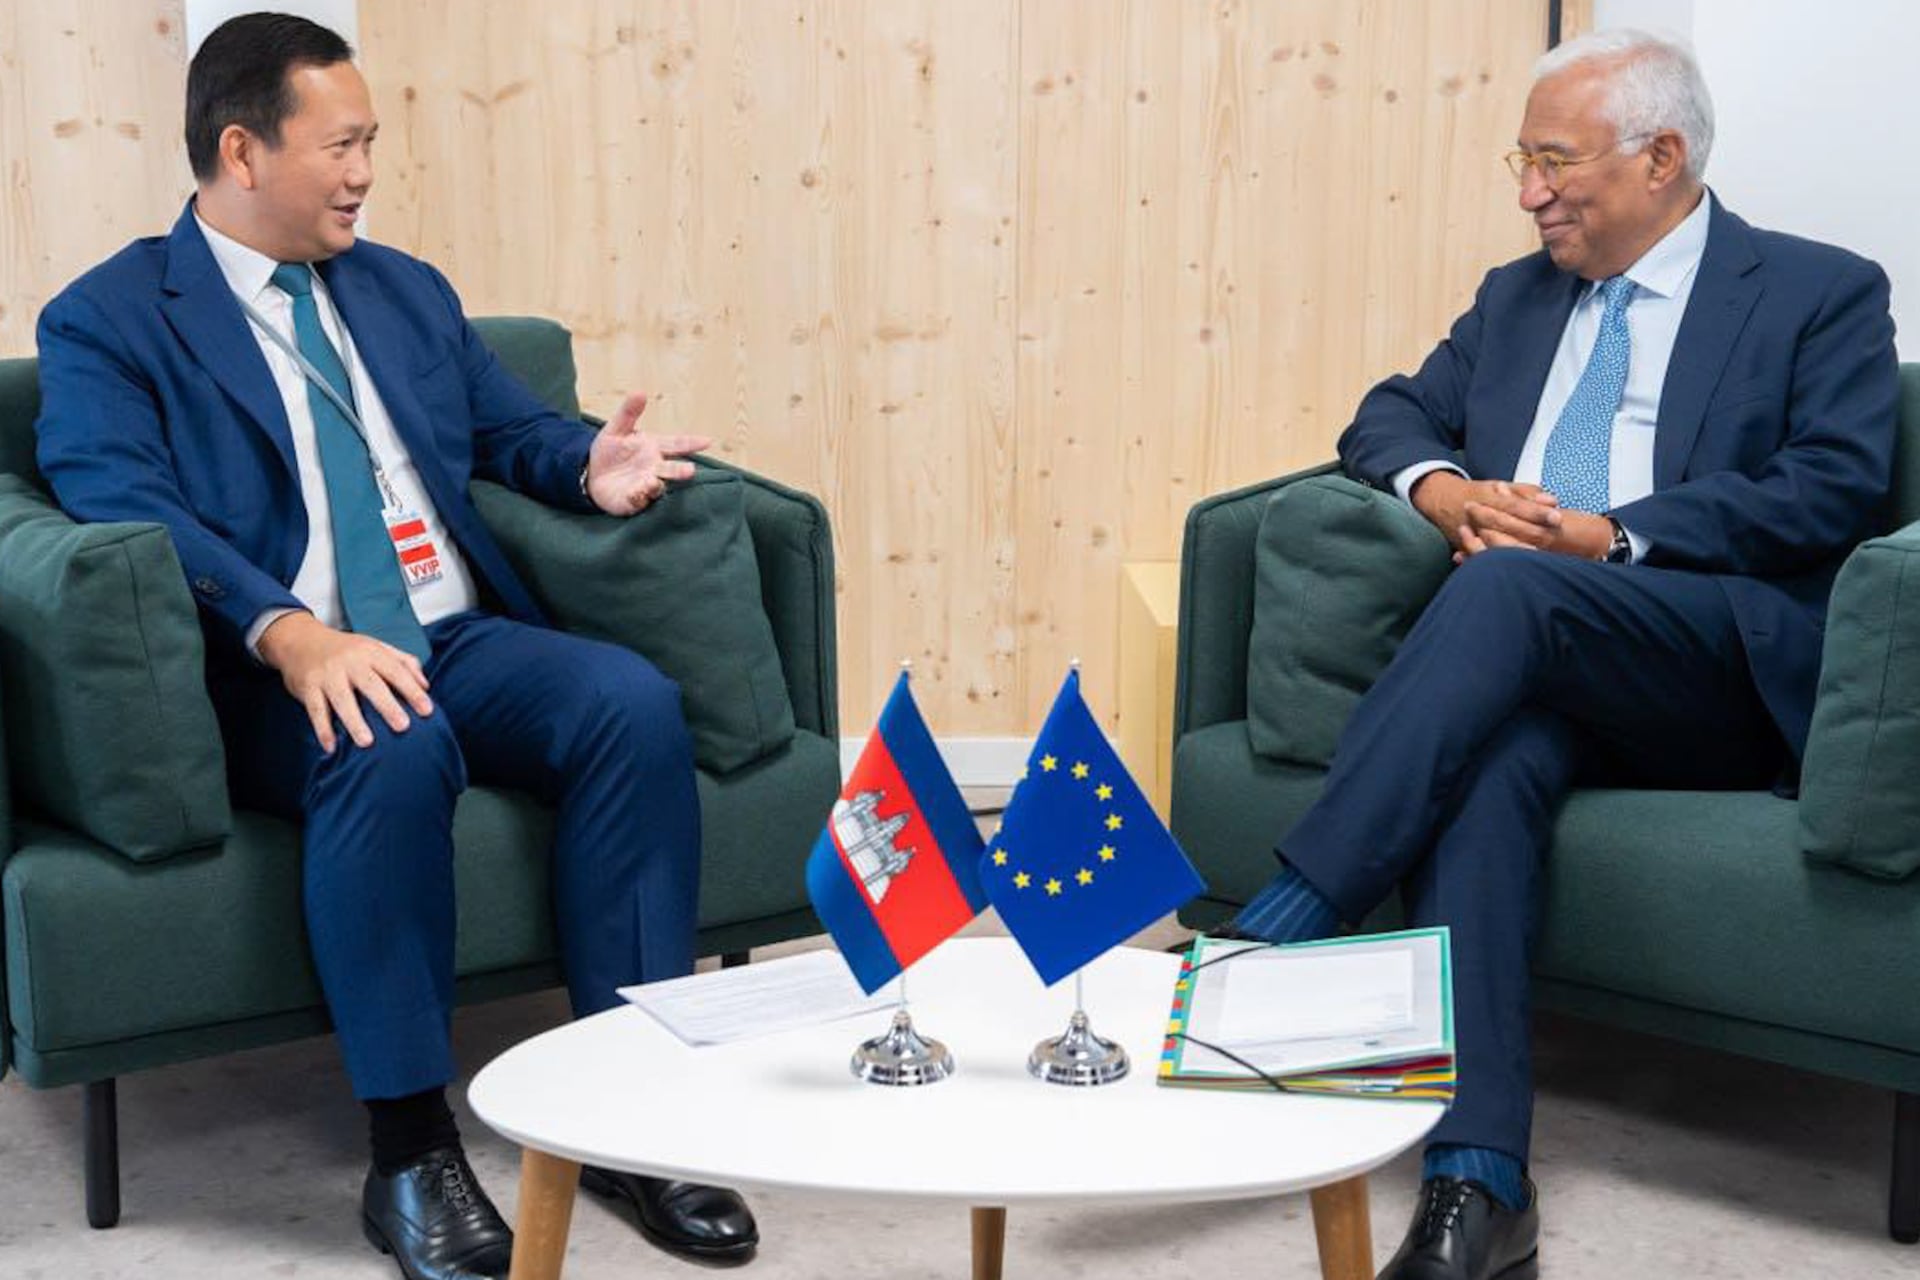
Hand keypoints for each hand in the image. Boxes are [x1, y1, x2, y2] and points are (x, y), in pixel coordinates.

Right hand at [255, 611, 432, 753]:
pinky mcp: (308, 686)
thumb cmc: (346, 649)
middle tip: (403, 726)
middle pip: (371, 685)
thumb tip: (426, 685)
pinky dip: (322, 729)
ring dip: (354, 721)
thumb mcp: (375, 647)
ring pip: (342, 699)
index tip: (427, 710)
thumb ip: (403, 662)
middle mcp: (350, 661)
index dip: (412, 690)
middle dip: (387, 706)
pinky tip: (331, 747)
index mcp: (371, 652)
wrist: (300, 640)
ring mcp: (327, 674)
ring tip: (367, 742)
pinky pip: (315, 710)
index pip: (396, 671)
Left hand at [585, 392, 712, 515]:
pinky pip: (638, 500)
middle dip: (681, 471)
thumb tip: (640, 392)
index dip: (692, 443)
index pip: (677, 444)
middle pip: (672, 469)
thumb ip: (629, 412)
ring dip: (656, 485)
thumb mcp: (616, 429)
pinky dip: (638, 497)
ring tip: (652, 482)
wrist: (591, 474)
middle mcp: (655, 467)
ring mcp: (645, 485)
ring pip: (657, 486)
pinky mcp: (633, 500)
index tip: (708, 441)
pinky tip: (634, 492)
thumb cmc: (610, 451)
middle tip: (691, 471)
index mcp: (654, 448)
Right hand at [1411, 472, 1561, 557]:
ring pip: (1498, 545)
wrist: (1441, 501)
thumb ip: (1526, 493)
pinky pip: (1485, 557)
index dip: (1536, 512)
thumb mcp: (1499, 487)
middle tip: (1556, 537)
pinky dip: (1501, 560)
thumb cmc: (1477, 494)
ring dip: (1521, 550)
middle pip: (1510, 527)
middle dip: (1534, 531)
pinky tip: (1523, 567)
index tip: (1557, 516)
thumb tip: (1551, 501)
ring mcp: (1473, 534)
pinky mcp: (1467, 548)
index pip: (1515, 506)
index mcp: (1488, 499)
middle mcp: (1480, 517)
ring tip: (1543, 556)